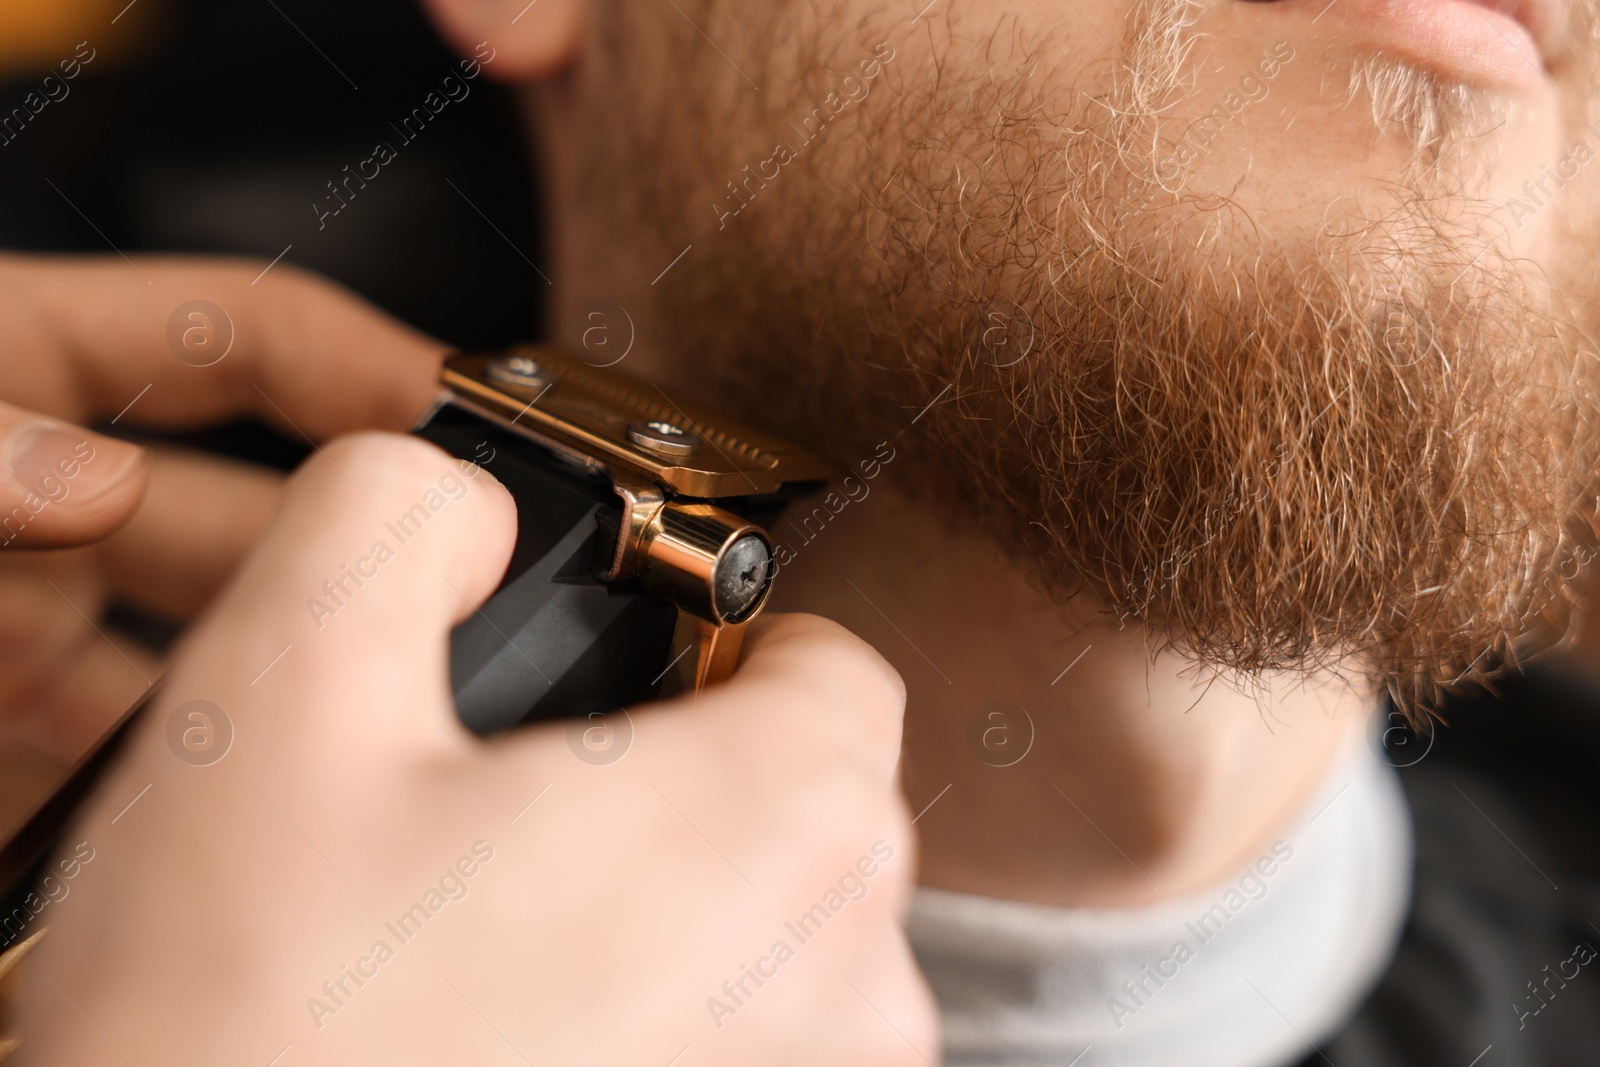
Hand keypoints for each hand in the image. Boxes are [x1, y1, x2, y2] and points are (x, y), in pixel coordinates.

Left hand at [0, 254, 444, 778]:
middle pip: (258, 521)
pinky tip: (203, 840)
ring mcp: (20, 620)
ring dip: (275, 704)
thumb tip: (92, 482)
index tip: (488, 425)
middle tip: (452, 615)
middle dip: (359, 564)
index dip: (376, 367)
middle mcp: (44, 495)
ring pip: (206, 663)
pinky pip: (105, 779)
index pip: (250, 340)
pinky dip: (160, 812)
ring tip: (341, 750)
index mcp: (17, 362)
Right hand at [14, 433, 938, 1065]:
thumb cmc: (253, 1037)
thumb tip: (462, 501)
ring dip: (668, 911)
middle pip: (808, 800)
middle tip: (521, 807)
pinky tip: (510, 1029)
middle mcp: (850, 980)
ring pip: (776, 936)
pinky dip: (657, 1018)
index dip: (721, 638)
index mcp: (783, 822)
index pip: (832, 661)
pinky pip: (742, 1045)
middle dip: (685, 776)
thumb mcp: (281, 698)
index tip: (625, 670)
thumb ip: (394, 523)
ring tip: (495, 937)